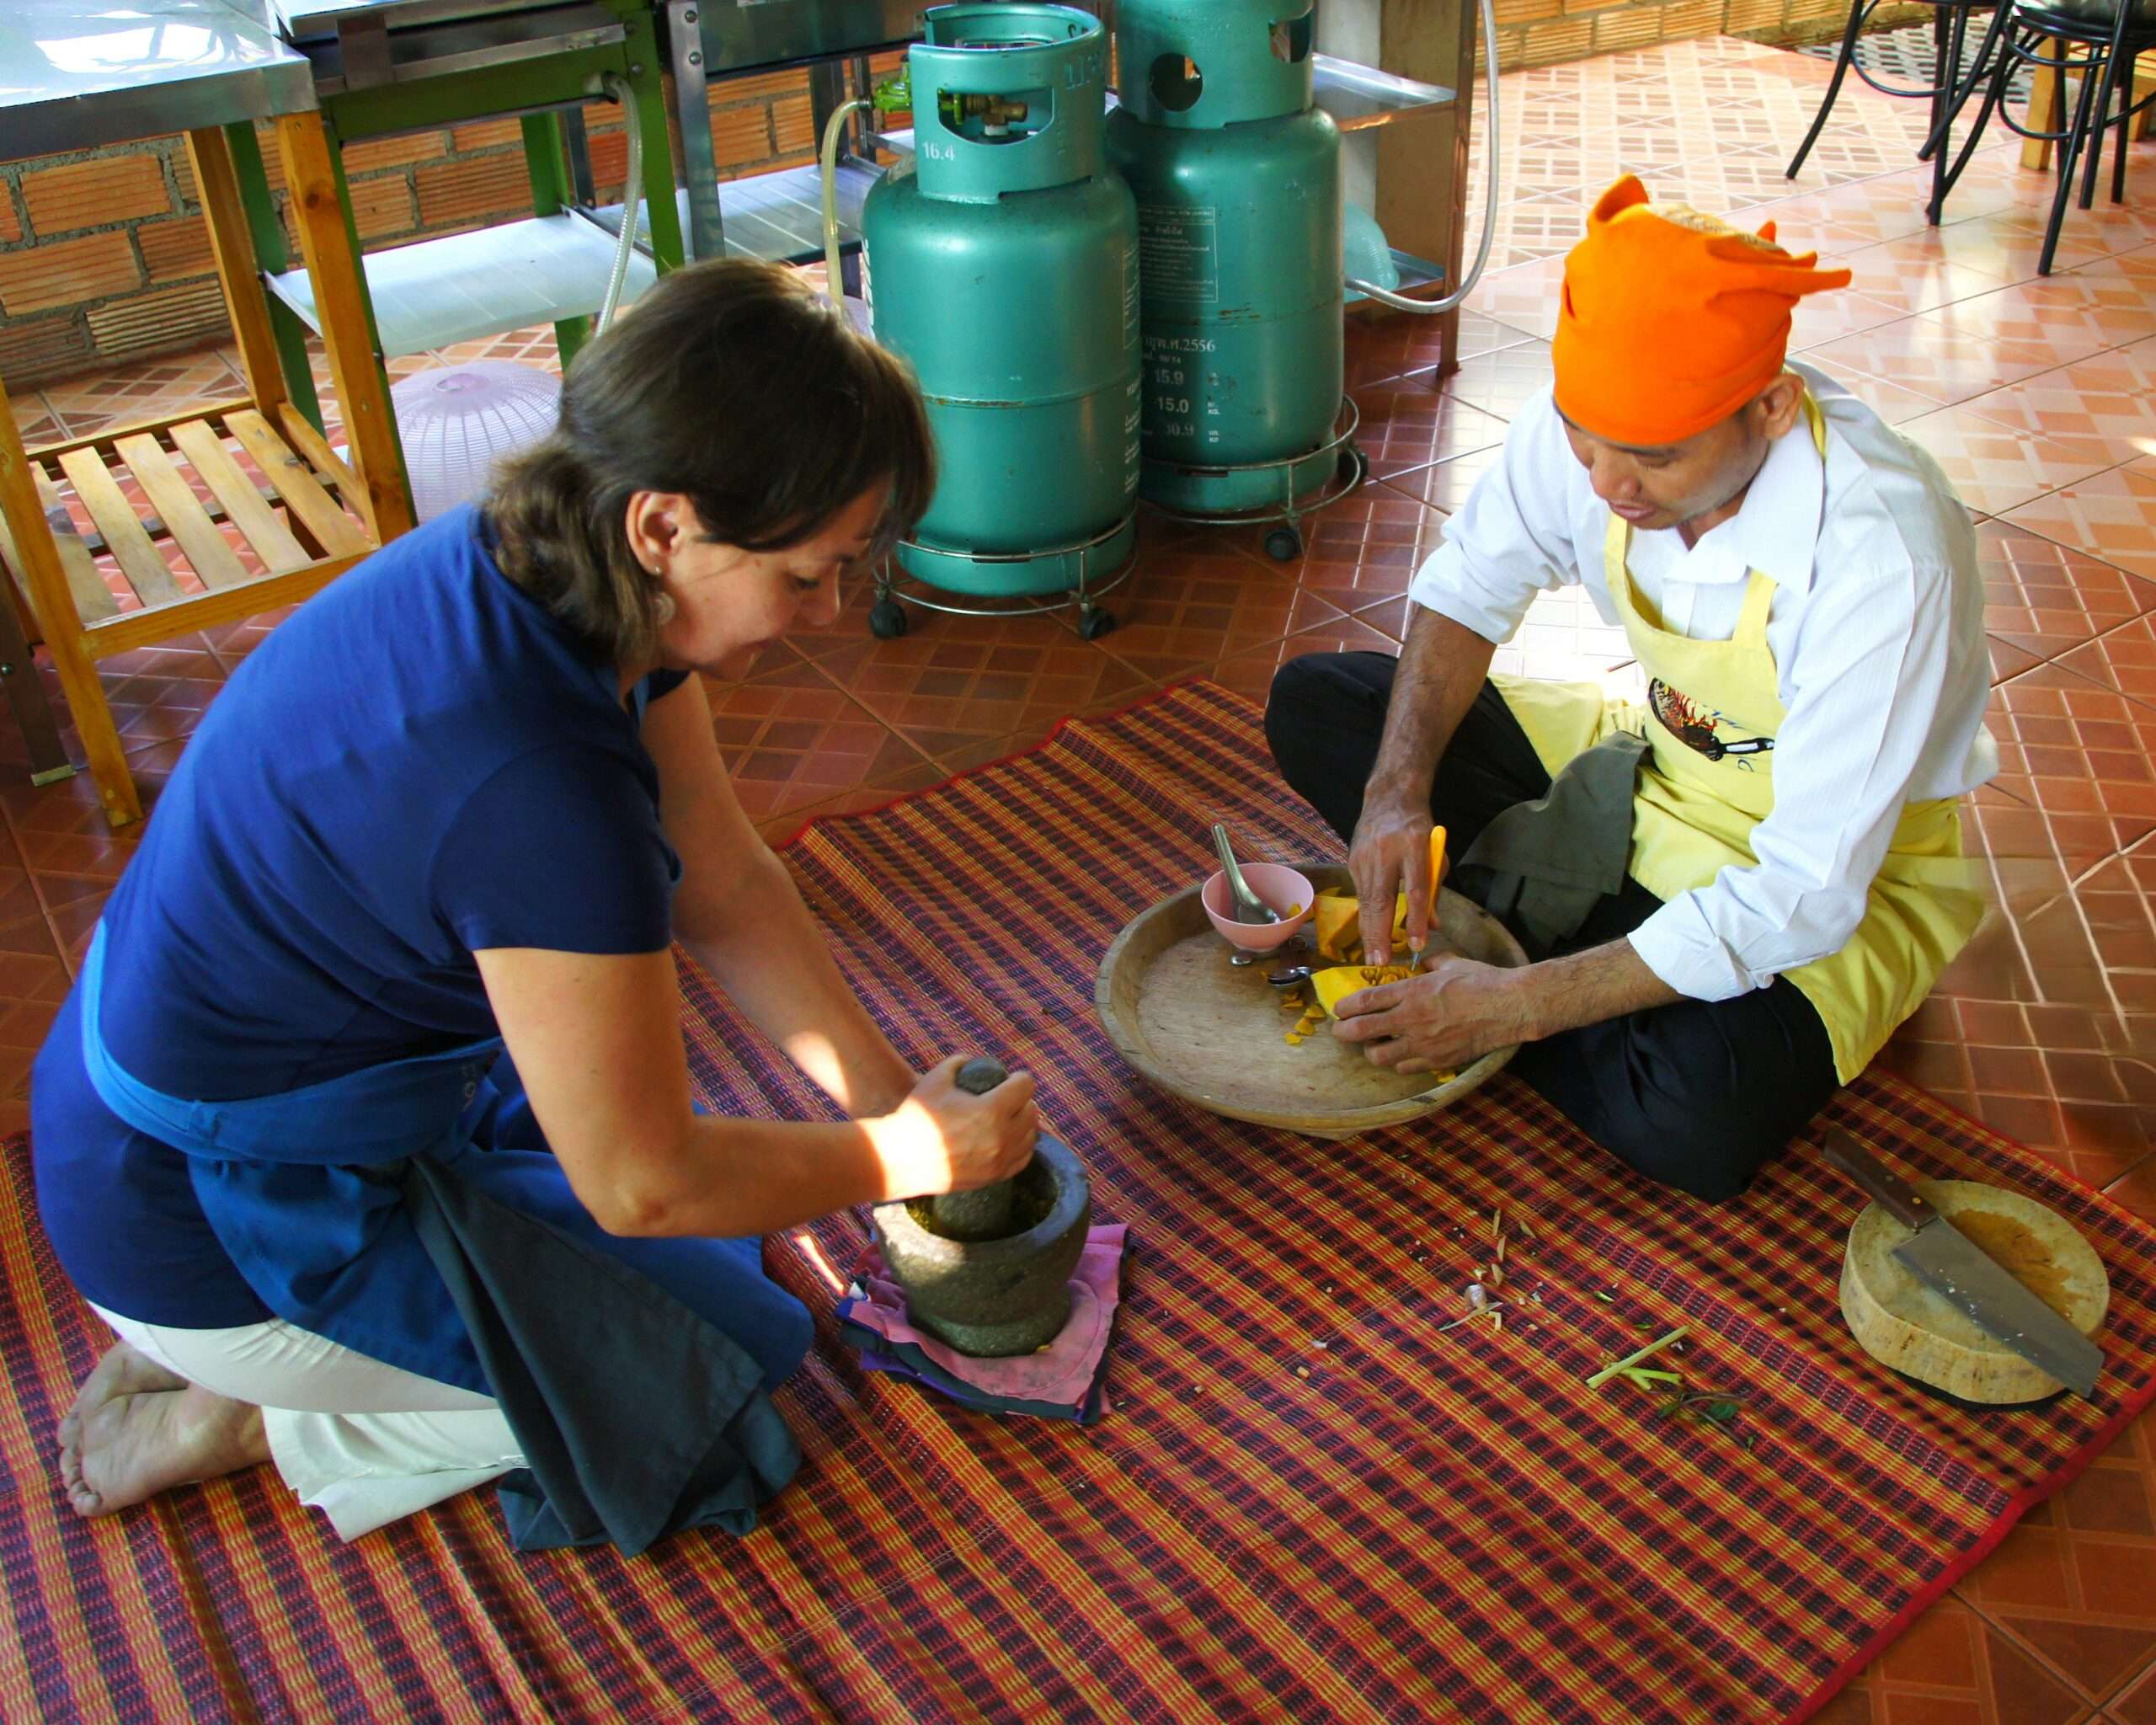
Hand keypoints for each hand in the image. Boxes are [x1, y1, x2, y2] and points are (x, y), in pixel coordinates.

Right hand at [867, 1056, 1039, 1199]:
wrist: (899, 1160)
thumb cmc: (916, 1116)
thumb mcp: (935, 1078)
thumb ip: (958, 1063)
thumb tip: (973, 1060)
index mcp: (990, 1111)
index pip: (1025, 1087)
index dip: (1020, 1078)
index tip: (1013, 1077)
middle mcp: (1001, 1138)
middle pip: (1032, 1112)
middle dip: (1024, 1100)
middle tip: (1011, 1096)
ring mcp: (999, 1161)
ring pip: (1031, 1137)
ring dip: (1025, 1123)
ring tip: (1011, 1116)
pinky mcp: (994, 1178)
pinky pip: (1022, 1159)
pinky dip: (1020, 1146)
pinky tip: (1010, 1138)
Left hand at [1330, 954, 1534, 1074]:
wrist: (1509, 1008)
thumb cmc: (1482, 982)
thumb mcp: (1451, 963)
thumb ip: (1430, 963)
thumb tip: (1422, 962)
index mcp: (1412, 991)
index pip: (1366, 1001)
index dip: (1345, 1007)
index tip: (1338, 1009)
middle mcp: (1411, 1019)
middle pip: (1362, 1031)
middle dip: (1344, 1032)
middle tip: (1341, 1031)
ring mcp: (1423, 1044)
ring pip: (1378, 1056)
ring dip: (1370, 1051)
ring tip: (1373, 1045)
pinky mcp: (1436, 1061)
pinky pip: (1404, 1067)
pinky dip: (1397, 1062)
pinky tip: (1400, 1054)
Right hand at [1348, 795, 1440, 963]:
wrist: (1389, 799)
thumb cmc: (1419, 830)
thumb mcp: (1436, 855)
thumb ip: (1433, 890)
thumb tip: (1432, 926)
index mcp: (1413, 846)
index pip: (1414, 889)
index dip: (1416, 919)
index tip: (1417, 945)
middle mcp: (1385, 852)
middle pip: (1381, 899)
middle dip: (1380, 934)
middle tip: (1380, 962)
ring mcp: (1364, 857)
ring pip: (1366, 901)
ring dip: (1369, 931)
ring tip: (1373, 957)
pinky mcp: (1352, 862)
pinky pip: (1361, 894)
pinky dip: (1366, 917)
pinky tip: (1369, 936)